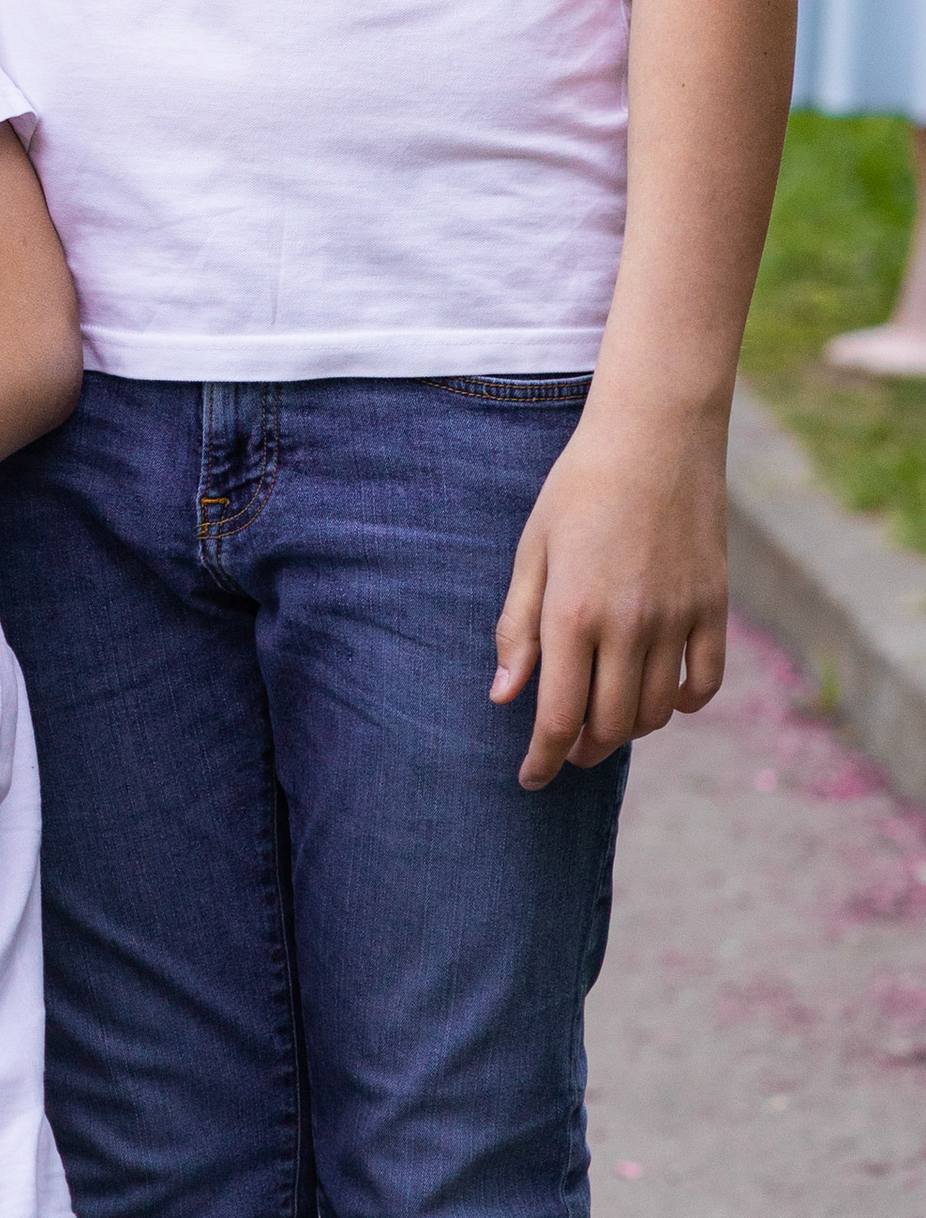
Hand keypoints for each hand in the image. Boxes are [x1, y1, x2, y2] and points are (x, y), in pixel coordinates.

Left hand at [491, 397, 729, 787]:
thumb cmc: (578, 488)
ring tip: (607, 719)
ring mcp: (676, 620)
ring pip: (656, 713)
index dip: (542, 758)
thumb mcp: (532, 550)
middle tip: (565, 749)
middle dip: (582, 749)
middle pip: (609, 726)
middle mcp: (627, 626)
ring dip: (629, 729)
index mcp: (572, 613)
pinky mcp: (713, 609)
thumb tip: (504, 697)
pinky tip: (664, 698)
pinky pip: (705, 683)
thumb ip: (517, 627)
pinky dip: (684, 704)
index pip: (557, 716)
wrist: (654, 438)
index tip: (529, 779)